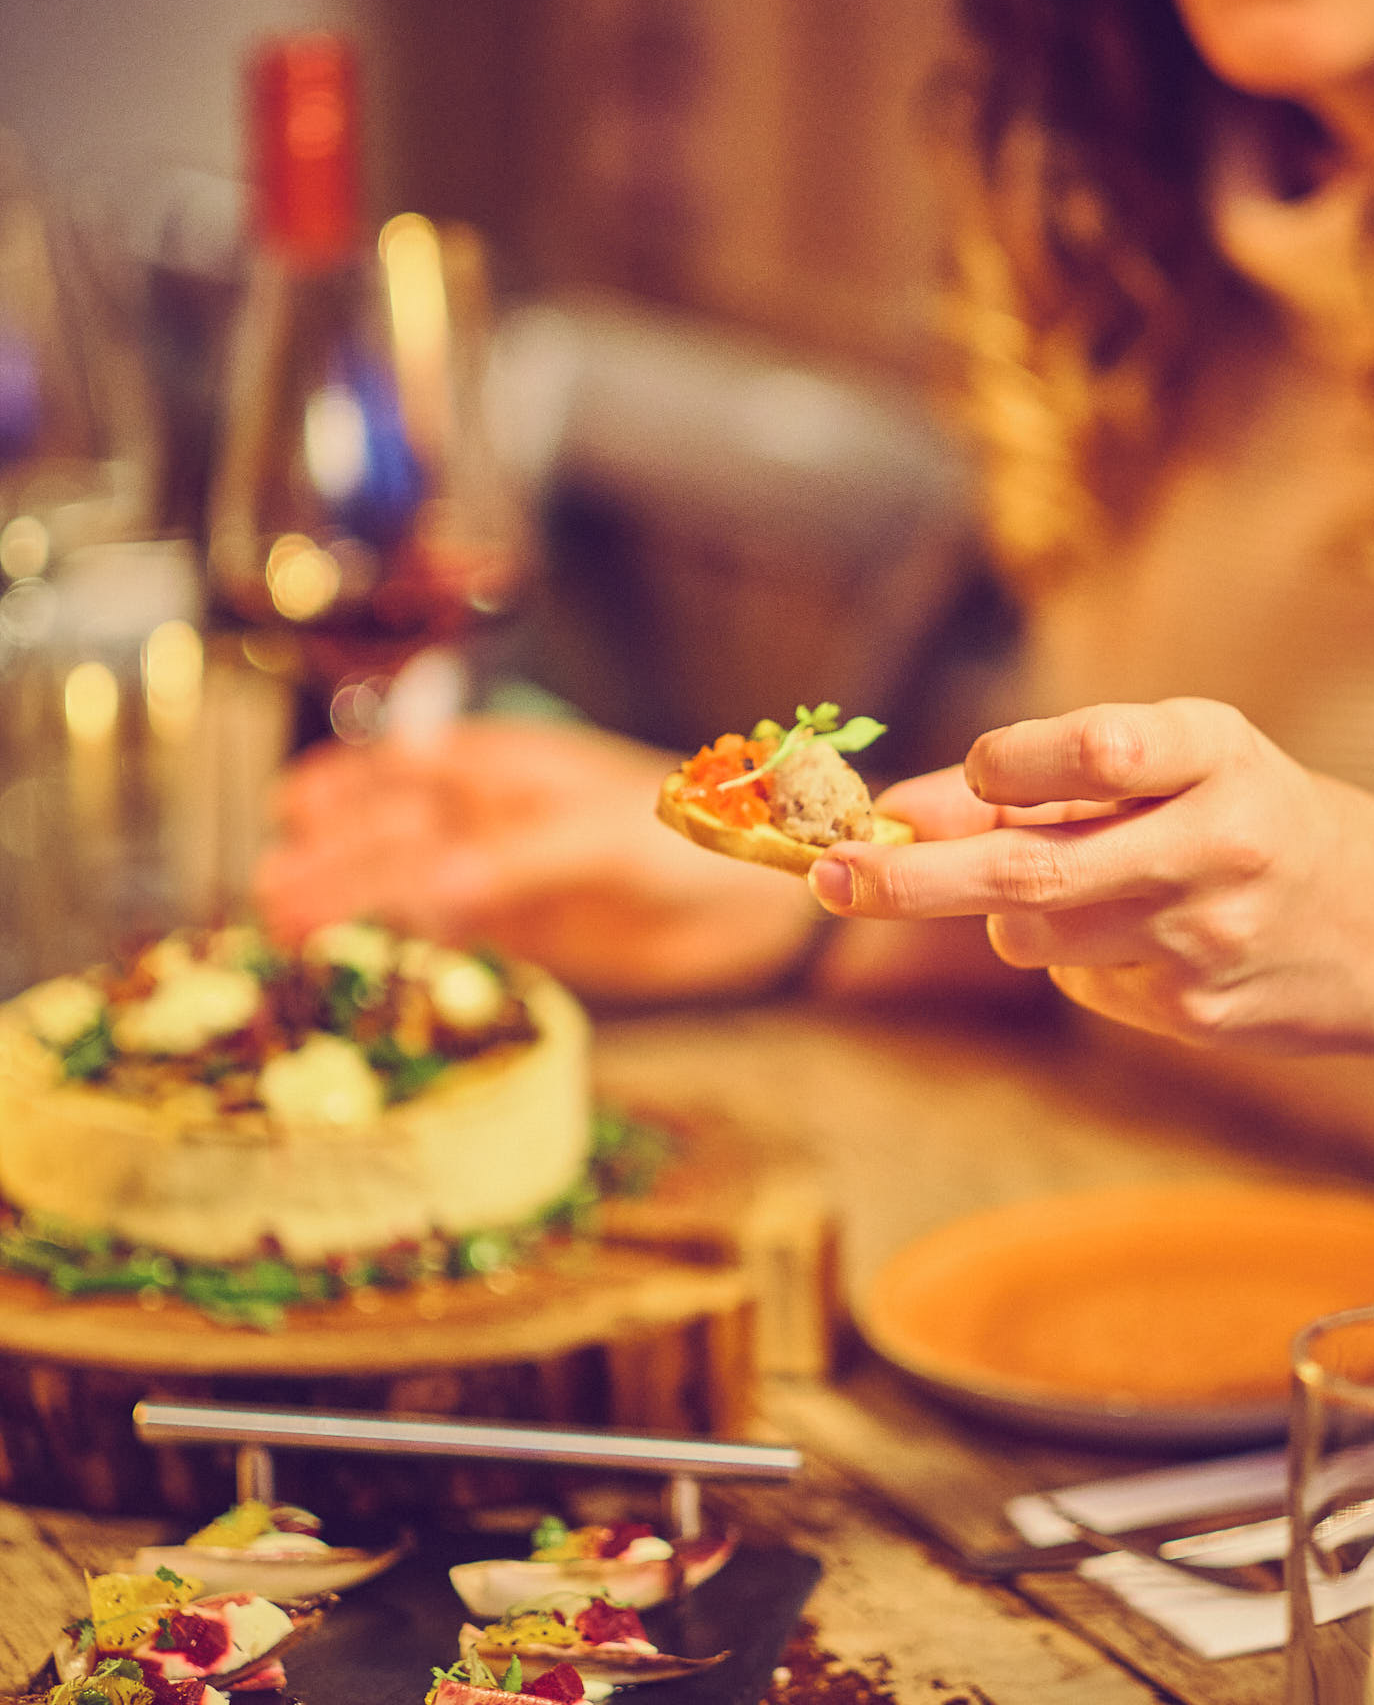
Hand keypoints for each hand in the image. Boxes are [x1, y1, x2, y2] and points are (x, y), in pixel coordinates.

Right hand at [252, 718, 822, 1002]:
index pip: (403, 780)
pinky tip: (356, 957)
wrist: (757, 895)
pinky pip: (440, 932)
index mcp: (503, 766)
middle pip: (389, 836)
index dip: (342, 796)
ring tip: (282, 929)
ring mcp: (497, 870)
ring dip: (347, 903)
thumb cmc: (689, 832)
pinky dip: (396, 943)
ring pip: (403, 884)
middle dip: (328, 863)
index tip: (285, 819)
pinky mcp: (517, 926)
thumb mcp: (601, 836)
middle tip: (265, 900)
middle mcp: (488, 812)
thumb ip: (514, 863)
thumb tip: (427, 891)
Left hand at [808, 697, 1373, 1054]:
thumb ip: (1034, 779)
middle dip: (912, 878)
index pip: (1094, 751)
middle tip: (828, 877)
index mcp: (1218, 753)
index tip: (971, 771)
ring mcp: (1210, 940)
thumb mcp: (1167, 763)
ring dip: (1005, 911)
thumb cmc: (1244, 811)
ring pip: (1035, 935)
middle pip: (1031, 870)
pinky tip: (1136, 934)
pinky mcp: (1198, 1014)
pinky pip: (1081, 981)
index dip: (1007, 764)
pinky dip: (1072, 953)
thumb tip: (894, 809)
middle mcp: (1220, 843)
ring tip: (1067, 883)